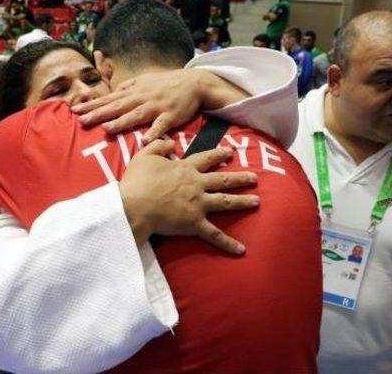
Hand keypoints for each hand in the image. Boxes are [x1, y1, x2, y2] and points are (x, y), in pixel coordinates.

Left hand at [72, 68, 246, 143]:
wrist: (194, 82)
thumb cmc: (166, 84)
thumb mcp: (144, 81)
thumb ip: (128, 87)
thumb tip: (113, 92)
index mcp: (133, 92)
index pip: (108, 99)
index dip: (92, 105)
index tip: (74, 110)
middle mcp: (141, 98)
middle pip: (117, 107)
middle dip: (98, 114)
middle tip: (81, 120)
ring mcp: (156, 107)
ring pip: (136, 115)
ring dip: (121, 122)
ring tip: (106, 128)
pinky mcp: (171, 116)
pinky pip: (161, 125)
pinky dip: (154, 132)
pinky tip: (145, 141)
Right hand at [119, 141, 258, 254]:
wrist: (135, 205)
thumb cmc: (137, 181)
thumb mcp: (144, 156)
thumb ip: (159, 146)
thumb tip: (172, 143)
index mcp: (185, 169)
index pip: (206, 158)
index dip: (218, 154)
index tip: (230, 152)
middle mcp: (197, 184)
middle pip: (222, 179)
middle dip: (239, 178)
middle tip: (254, 178)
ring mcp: (198, 204)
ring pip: (225, 201)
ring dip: (242, 201)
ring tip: (256, 201)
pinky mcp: (195, 223)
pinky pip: (214, 234)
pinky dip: (228, 243)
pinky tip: (241, 249)